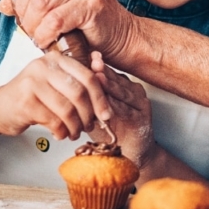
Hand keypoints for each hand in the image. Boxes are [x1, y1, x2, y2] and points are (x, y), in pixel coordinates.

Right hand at [0, 51, 111, 141]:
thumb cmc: (30, 97)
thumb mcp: (55, 85)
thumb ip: (78, 83)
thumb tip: (107, 84)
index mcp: (55, 59)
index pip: (87, 76)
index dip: (101, 98)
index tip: (106, 114)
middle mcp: (43, 66)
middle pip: (79, 92)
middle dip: (89, 115)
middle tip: (89, 126)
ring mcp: (32, 83)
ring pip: (68, 109)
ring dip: (75, 126)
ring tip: (74, 133)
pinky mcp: (25, 102)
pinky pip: (54, 121)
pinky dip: (61, 132)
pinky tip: (60, 134)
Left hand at [7, 0, 137, 58]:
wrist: (118, 34)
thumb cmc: (82, 14)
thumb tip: (3, 2)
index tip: (19, 6)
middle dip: (23, 8)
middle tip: (27, 24)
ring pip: (41, 2)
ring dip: (32, 24)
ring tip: (36, 33)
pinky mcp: (93, 3)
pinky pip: (54, 20)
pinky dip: (44, 34)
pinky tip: (46, 40)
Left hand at [87, 52, 155, 167]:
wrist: (131, 153)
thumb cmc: (112, 131)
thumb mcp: (96, 110)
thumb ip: (87, 97)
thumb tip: (65, 83)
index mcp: (123, 86)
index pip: (108, 73)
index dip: (97, 65)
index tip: (86, 55)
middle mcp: (134, 92)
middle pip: (116, 79)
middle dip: (102, 71)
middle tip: (92, 61)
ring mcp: (140, 104)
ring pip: (122, 92)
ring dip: (110, 85)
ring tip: (97, 77)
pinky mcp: (143, 118)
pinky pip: (126, 110)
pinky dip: (116, 105)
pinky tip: (106, 102)